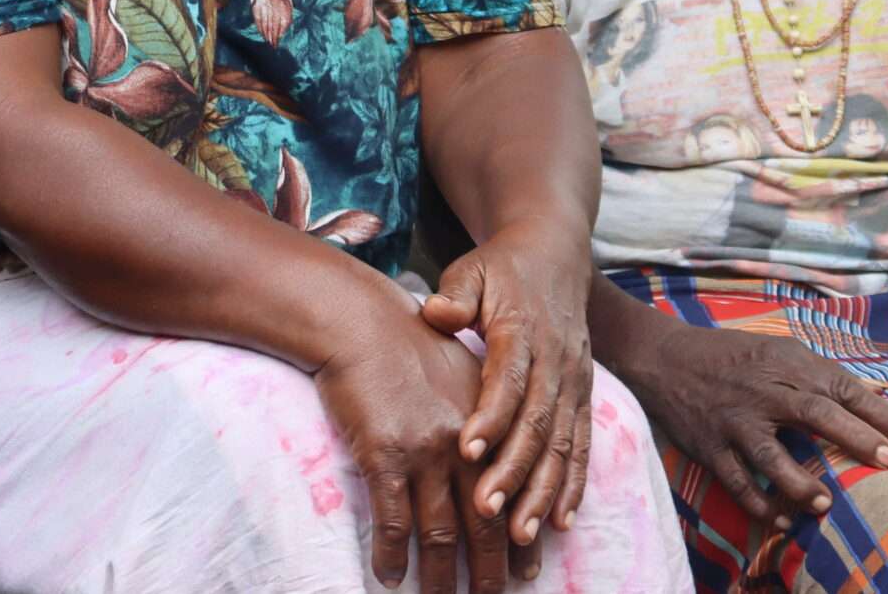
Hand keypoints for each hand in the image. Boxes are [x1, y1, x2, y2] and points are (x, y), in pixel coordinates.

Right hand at [317, 306, 517, 593]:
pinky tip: (390, 576)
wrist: (359, 320)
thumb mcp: (464, 370)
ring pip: (440, 533)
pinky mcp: (384, 454)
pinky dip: (392, 555)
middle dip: (490, 570)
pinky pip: (392, 520)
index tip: (527, 569)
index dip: (521, 536)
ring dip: (441, 577)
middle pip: (486, 523)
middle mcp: (465, 443)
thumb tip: (493, 454)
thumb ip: (485, 412)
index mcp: (491, 423)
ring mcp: (425, 451)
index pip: (516, 492)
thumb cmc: (409, 340)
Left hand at [420, 229, 594, 547]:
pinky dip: (574, 484)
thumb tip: (435, 312)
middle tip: (486, 510)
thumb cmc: (502, 268)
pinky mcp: (584, 395)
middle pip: (537, 423)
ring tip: (521, 533)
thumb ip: (456, 292)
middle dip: (513, 471)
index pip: (508, 379)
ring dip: (543, 490)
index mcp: (523, 330)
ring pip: (563, 443)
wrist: (555, 254)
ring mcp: (574, 381)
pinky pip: (583, 445)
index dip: (490, 416)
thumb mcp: (472, 268)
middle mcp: (555, 360)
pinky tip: (561, 522)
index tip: (466, 451)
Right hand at [619, 315, 887, 531]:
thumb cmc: (729, 355)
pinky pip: (736, 481)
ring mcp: (735, 421)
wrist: (663, 357)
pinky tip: (781, 520)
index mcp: (783, 365)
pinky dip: (758, 503)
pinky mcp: (710, 445)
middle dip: (856, 438)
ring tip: (826, 503)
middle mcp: (763, 392)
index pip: (839, 385)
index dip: (876, 409)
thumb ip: (822, 372)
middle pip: (816, 414)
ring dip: (800, 482)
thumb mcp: (776, 349)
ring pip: (771, 455)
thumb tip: (877, 391)